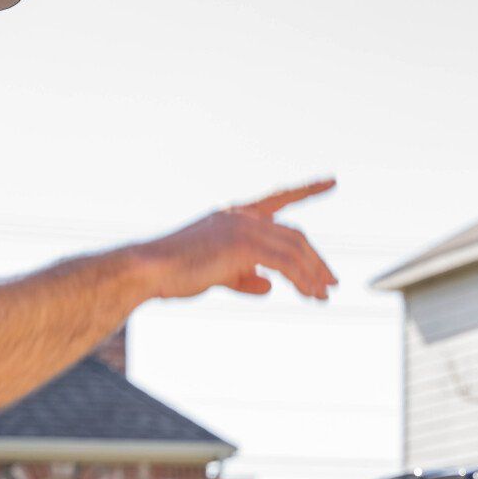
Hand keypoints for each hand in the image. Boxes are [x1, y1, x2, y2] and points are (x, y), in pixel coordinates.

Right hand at [144, 178, 338, 301]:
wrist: (145, 272)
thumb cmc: (173, 274)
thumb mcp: (217, 274)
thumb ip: (244, 276)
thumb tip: (270, 285)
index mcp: (233, 216)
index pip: (278, 199)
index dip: (306, 190)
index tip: (332, 181)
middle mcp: (241, 216)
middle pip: (295, 236)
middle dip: (317, 261)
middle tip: (332, 284)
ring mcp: (242, 228)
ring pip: (295, 250)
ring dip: (314, 276)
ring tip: (323, 297)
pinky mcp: (243, 246)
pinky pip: (286, 264)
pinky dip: (303, 281)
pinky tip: (309, 296)